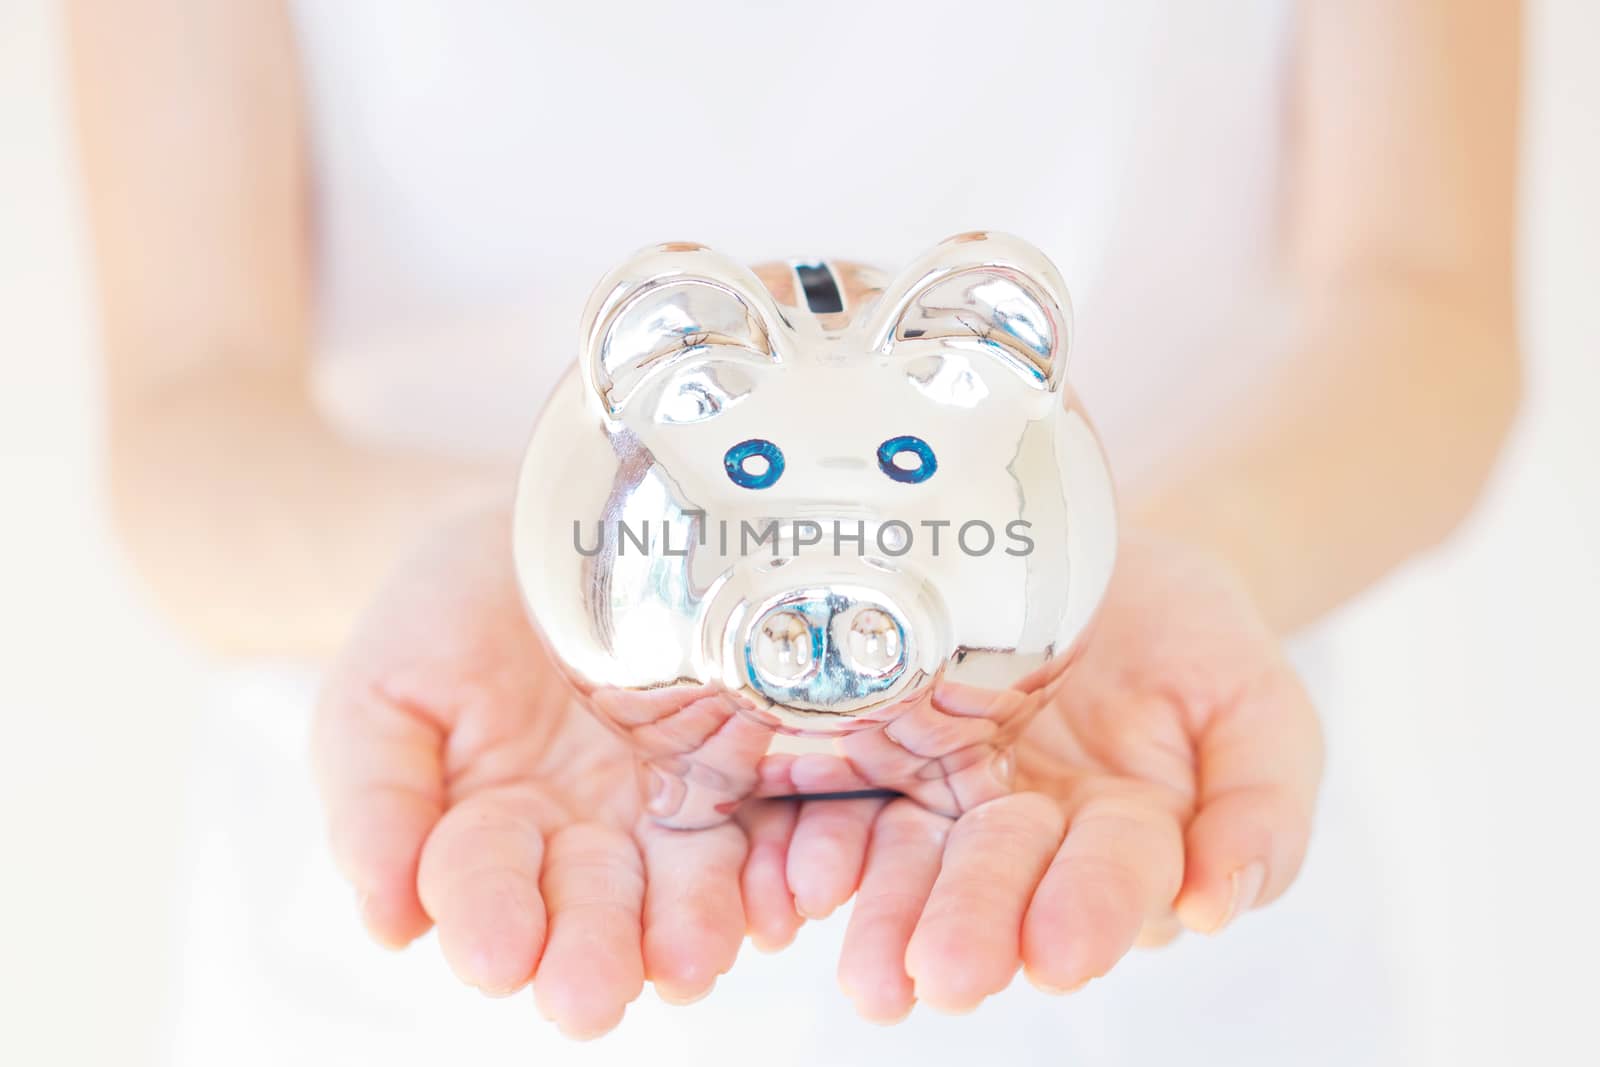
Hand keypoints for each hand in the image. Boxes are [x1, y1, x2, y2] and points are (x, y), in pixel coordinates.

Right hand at [311, 508, 803, 1037]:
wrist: (551, 521)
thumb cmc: (447, 611)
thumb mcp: (383, 690)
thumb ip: (376, 800)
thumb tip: (387, 925)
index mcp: (489, 836)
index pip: (484, 889)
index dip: (490, 920)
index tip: (497, 955)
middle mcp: (586, 842)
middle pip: (594, 908)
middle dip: (593, 953)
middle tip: (590, 997)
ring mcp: (674, 807)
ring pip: (687, 883)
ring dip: (689, 929)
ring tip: (688, 961)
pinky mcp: (747, 769)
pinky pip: (770, 824)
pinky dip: (775, 866)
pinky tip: (778, 898)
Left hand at [784, 531, 1323, 1020]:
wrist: (1102, 558)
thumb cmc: (1195, 640)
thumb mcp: (1259, 708)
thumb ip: (1260, 807)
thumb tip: (1217, 906)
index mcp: (1126, 836)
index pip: (1112, 880)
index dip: (1088, 913)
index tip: (1061, 954)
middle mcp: (1028, 832)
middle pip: (997, 881)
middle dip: (973, 926)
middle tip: (943, 976)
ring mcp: (947, 794)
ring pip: (913, 857)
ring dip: (887, 911)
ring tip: (868, 966)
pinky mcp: (882, 753)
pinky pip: (846, 800)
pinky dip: (819, 844)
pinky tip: (799, 877)